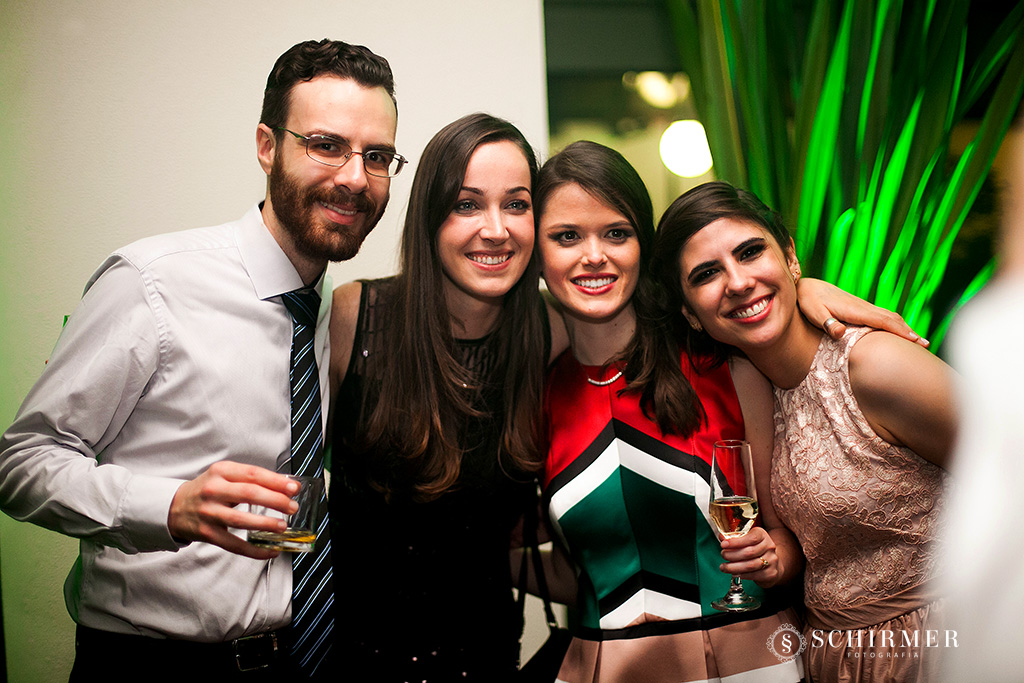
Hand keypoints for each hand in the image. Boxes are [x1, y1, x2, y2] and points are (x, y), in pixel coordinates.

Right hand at [168, 461, 299, 558]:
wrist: (174, 507)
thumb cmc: (207, 490)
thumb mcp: (224, 475)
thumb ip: (249, 479)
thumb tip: (284, 488)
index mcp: (221, 471)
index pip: (253, 474)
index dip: (276, 481)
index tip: (294, 488)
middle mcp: (213, 490)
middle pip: (249, 494)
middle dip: (275, 500)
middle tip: (292, 507)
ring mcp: (209, 512)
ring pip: (241, 520)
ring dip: (265, 523)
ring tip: (283, 526)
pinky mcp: (207, 533)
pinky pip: (234, 544)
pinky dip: (254, 550)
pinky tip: (270, 551)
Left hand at [719, 527, 780, 586]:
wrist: (771, 563)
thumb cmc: (754, 549)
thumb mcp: (746, 540)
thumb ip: (734, 538)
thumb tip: (722, 537)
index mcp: (762, 535)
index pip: (751, 538)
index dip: (736, 542)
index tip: (723, 545)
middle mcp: (769, 546)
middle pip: (749, 552)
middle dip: (732, 555)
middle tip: (723, 555)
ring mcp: (772, 560)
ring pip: (750, 565)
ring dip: (734, 567)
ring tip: (724, 567)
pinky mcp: (771, 573)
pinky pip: (754, 575)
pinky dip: (742, 575)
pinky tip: (734, 573)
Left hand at [796, 278, 928, 346]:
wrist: (807, 286)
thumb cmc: (808, 301)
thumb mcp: (814, 313)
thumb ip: (827, 323)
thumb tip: (839, 333)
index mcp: (856, 310)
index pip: (883, 321)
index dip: (900, 332)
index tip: (917, 342)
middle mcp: (863, 307)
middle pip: (892, 319)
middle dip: (909, 331)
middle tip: (926, 346)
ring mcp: (863, 306)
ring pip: (889, 316)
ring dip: (905, 327)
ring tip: (919, 341)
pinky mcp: (860, 308)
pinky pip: (883, 316)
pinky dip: (896, 324)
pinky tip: (899, 331)